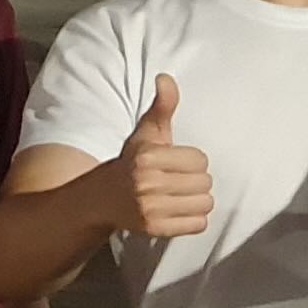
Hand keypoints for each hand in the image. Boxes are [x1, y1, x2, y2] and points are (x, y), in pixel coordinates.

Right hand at [117, 72, 212, 240]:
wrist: (101, 199)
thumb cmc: (132, 162)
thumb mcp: (147, 133)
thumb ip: (162, 106)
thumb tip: (166, 78)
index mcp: (147, 156)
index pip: (200, 160)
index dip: (192, 162)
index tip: (176, 164)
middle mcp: (146, 183)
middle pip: (205, 183)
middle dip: (195, 181)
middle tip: (177, 181)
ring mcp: (150, 208)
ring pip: (205, 204)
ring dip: (197, 201)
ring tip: (179, 196)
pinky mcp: (155, 229)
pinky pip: (198, 224)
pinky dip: (193, 220)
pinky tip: (177, 211)